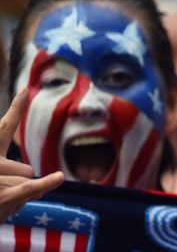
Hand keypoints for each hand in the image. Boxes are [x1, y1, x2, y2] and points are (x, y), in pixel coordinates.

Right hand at [0, 89, 63, 223]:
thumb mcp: (0, 179)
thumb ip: (14, 174)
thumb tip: (43, 180)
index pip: (5, 128)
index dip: (16, 108)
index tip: (25, 91)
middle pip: (26, 169)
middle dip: (18, 185)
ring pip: (28, 181)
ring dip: (19, 197)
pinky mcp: (5, 195)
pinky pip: (30, 187)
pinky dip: (46, 184)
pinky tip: (59, 177)